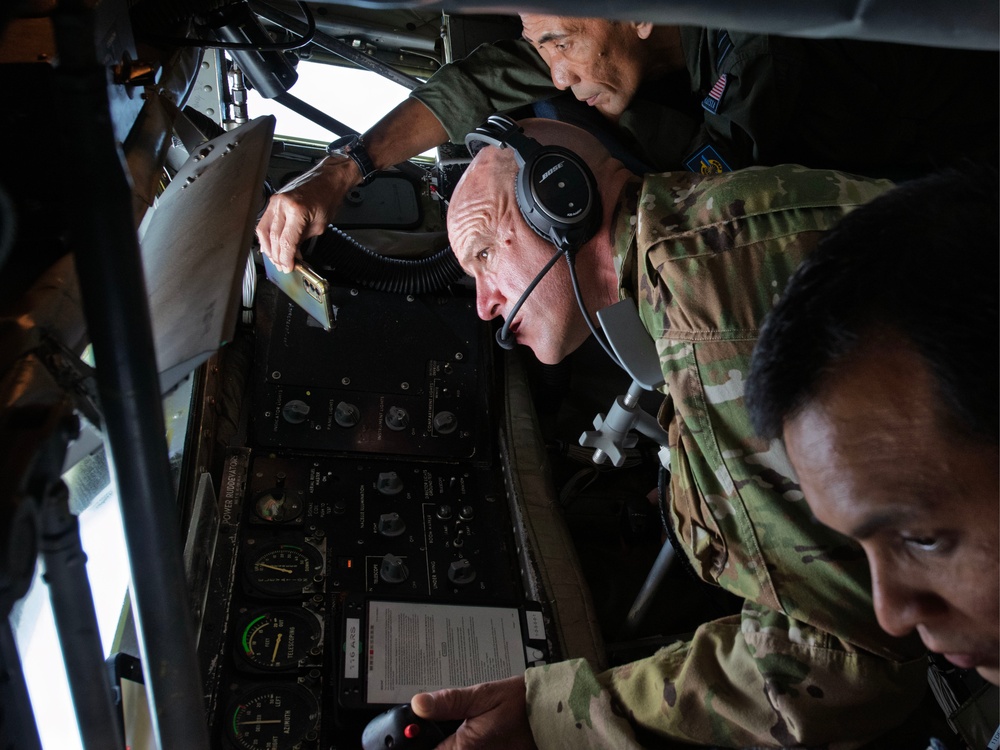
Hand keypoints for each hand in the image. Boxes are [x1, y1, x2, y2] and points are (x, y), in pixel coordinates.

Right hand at [255, 155, 360, 271]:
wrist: (328, 178)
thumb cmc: (328, 197)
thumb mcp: (320, 225)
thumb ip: (303, 240)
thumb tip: (294, 253)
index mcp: (296, 210)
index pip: (286, 242)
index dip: (285, 258)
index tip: (288, 267)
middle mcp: (282, 205)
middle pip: (273, 238)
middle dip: (277, 256)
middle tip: (282, 266)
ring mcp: (275, 201)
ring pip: (264, 231)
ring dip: (269, 248)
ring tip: (276, 259)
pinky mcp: (273, 201)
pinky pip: (264, 222)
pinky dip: (266, 236)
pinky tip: (270, 245)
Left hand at [411, 676, 535, 749]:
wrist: (551, 714)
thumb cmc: (521, 704)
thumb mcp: (483, 695)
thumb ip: (449, 702)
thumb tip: (418, 704)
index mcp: (464, 749)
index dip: (418, 740)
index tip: (412, 733)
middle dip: (437, 740)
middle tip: (437, 725)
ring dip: (450, 740)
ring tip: (460, 728)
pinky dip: (463, 743)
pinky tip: (472, 736)